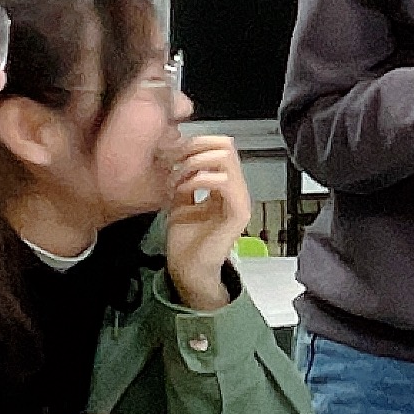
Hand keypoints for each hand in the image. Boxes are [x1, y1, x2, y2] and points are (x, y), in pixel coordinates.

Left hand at [163, 135, 249, 310]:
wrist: (188, 270)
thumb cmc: (185, 241)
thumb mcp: (180, 202)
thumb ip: (185, 181)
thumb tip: (178, 158)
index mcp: (225, 187)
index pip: (221, 149)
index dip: (198, 143)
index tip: (172, 153)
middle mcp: (236, 190)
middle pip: (226, 148)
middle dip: (195, 148)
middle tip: (173, 161)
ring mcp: (240, 200)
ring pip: (226, 159)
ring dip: (196, 163)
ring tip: (177, 177)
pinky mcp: (238, 213)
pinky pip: (225, 182)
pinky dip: (200, 179)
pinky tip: (184, 189)